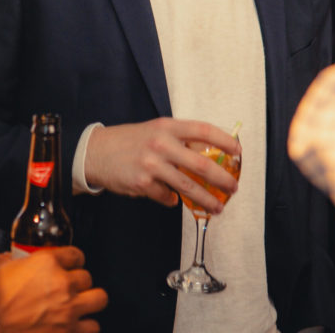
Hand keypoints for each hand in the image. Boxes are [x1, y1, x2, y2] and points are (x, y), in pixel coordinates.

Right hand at [0, 246, 107, 332]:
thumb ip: (8, 259)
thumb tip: (10, 259)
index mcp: (47, 263)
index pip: (76, 255)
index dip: (73, 260)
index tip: (70, 266)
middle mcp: (62, 285)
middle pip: (88, 278)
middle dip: (80, 283)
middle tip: (71, 288)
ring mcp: (67, 312)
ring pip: (98, 300)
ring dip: (88, 304)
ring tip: (79, 307)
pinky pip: (91, 328)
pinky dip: (84, 328)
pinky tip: (74, 327)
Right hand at [85, 118, 239, 212]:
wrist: (97, 152)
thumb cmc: (131, 141)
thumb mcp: (155, 130)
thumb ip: (179, 140)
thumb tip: (209, 155)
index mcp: (167, 126)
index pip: (203, 130)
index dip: (224, 140)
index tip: (238, 151)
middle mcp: (161, 143)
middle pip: (201, 163)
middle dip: (222, 178)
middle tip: (234, 187)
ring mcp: (152, 164)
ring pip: (188, 187)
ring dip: (207, 199)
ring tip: (218, 207)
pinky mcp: (143, 184)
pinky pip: (167, 197)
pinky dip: (172, 200)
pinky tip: (172, 199)